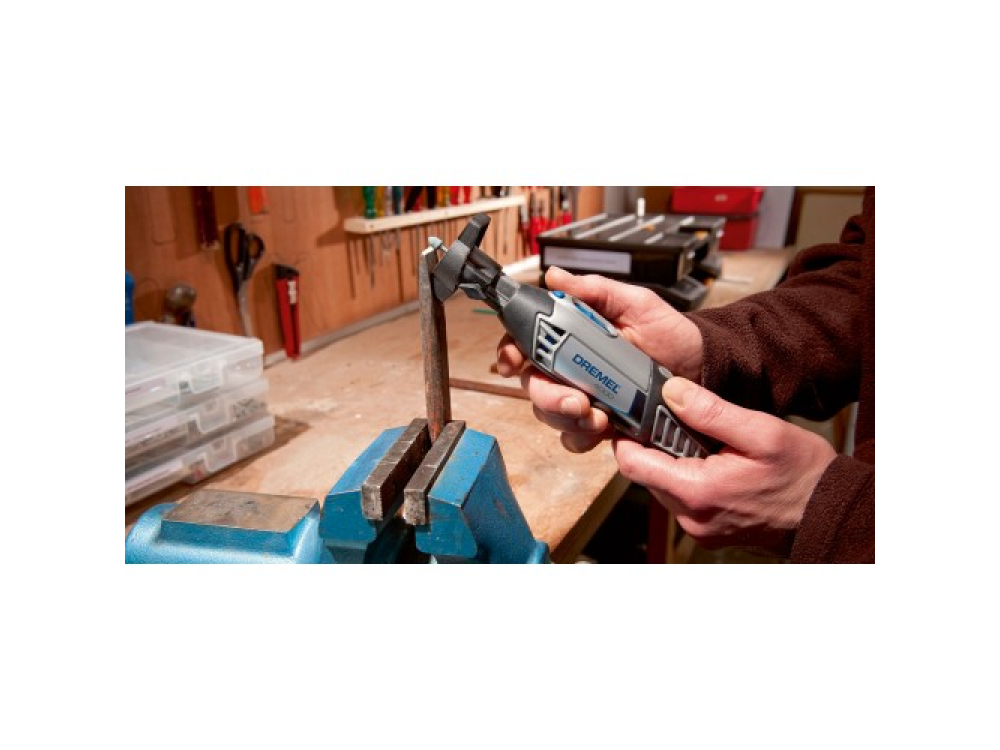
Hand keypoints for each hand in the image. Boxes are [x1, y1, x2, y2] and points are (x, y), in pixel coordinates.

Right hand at [496, 267, 703, 452]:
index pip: (525, 343)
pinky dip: (582, 438)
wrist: (702, 368)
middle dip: (546, 396)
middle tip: (575, 399)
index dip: (509, 352)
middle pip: (532, 385)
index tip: (511, 361)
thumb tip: (555, 276)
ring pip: (550, 414)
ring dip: (566, 418)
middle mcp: (570, 369)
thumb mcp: (635, 303)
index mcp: (571, 337)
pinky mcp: (599, 425)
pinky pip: (575, 439)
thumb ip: (595, 291)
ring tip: (596, 416)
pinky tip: (604, 428)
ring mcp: (582, 398)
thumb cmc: (669, 332)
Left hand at [613, 377, 836, 552]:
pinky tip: (711, 461)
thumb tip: (670, 391)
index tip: (636, 412)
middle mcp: (691, 516)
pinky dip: (686, 477)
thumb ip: (711, 411)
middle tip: (674, 419)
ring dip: (671, 461)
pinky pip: (680, 498)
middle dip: (654, 445)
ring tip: (699, 440)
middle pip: (645, 474)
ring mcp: (698, 527)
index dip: (628, 436)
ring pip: (661, 485)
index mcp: (698, 491)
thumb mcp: (761, 431)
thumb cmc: (802, 472)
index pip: (633, 464)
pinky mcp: (706, 530)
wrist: (828, 512)